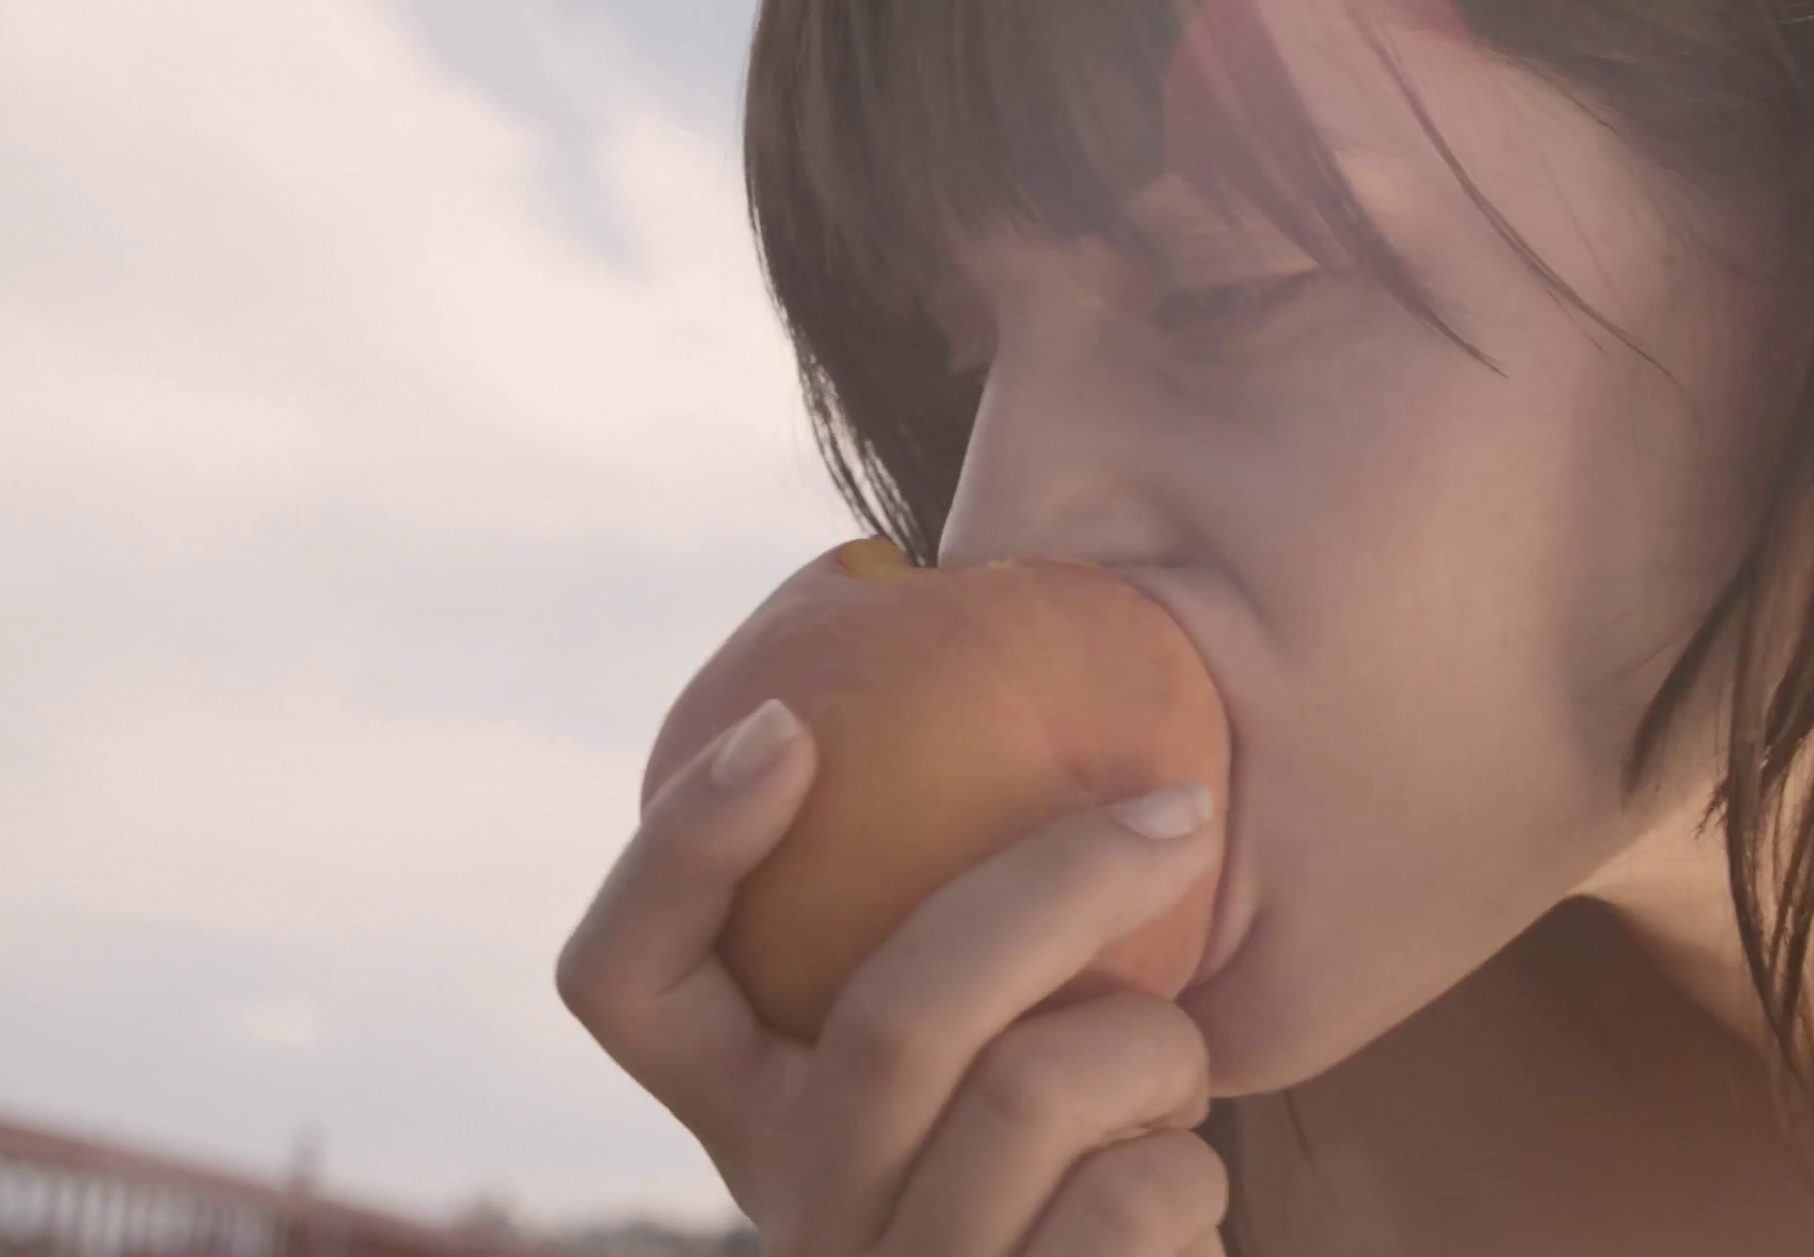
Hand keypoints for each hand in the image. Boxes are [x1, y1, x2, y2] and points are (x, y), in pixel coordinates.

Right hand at [556, 699, 1233, 1255]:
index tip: (789, 723)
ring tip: (1178, 1064)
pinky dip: (1192, 1170)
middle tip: (1187, 804)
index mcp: (748, 1109)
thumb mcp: (990, 1027)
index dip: (680, 850)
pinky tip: (1178, 1184)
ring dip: (1156, 1048)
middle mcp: (792, 1207)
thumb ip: (952, 905)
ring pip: (1035, 1099)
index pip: (620, 982)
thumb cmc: (1071, 1137)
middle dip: (1063, 883)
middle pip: (897, 1015)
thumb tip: (967, 616)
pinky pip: (1130, 1206)